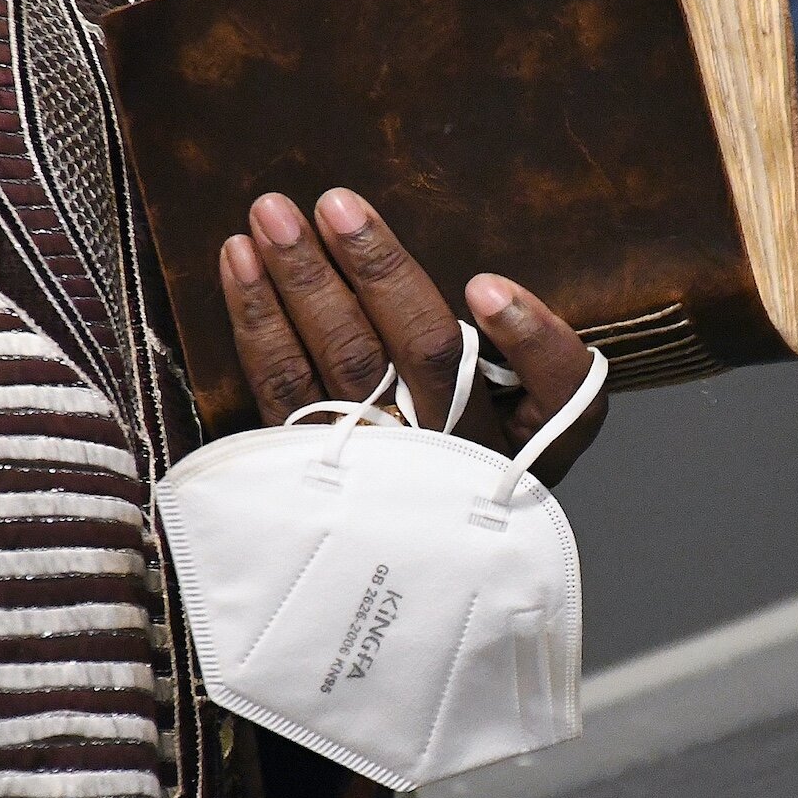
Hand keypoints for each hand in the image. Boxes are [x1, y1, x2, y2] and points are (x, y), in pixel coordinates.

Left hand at [218, 188, 606, 483]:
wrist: (375, 594)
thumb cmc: (450, 485)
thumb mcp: (514, 439)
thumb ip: (516, 372)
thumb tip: (479, 290)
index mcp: (523, 442)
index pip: (560, 396)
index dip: (529, 340)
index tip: (484, 287)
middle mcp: (454, 455)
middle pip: (424, 353)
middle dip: (378, 270)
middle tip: (335, 203)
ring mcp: (376, 463)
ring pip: (344, 360)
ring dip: (303, 278)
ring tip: (271, 213)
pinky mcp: (311, 465)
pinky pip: (280, 384)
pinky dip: (256, 317)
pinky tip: (238, 258)